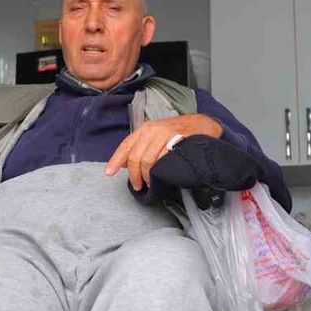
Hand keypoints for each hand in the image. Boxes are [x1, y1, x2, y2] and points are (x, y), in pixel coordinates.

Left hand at [105, 114, 222, 190]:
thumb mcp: (155, 136)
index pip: (125, 146)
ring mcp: (165, 134)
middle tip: (138, 185)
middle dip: (134, 175)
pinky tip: (160, 176)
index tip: (109, 173)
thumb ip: (140, 148)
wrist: (201, 124)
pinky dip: (159, 170)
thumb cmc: (177, 132)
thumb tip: (124, 163)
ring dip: (147, 175)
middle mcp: (152, 130)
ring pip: (148, 159)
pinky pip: (163, 158)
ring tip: (150, 183)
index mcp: (144, 129)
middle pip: (135, 156)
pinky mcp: (177, 139)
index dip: (115, 161)